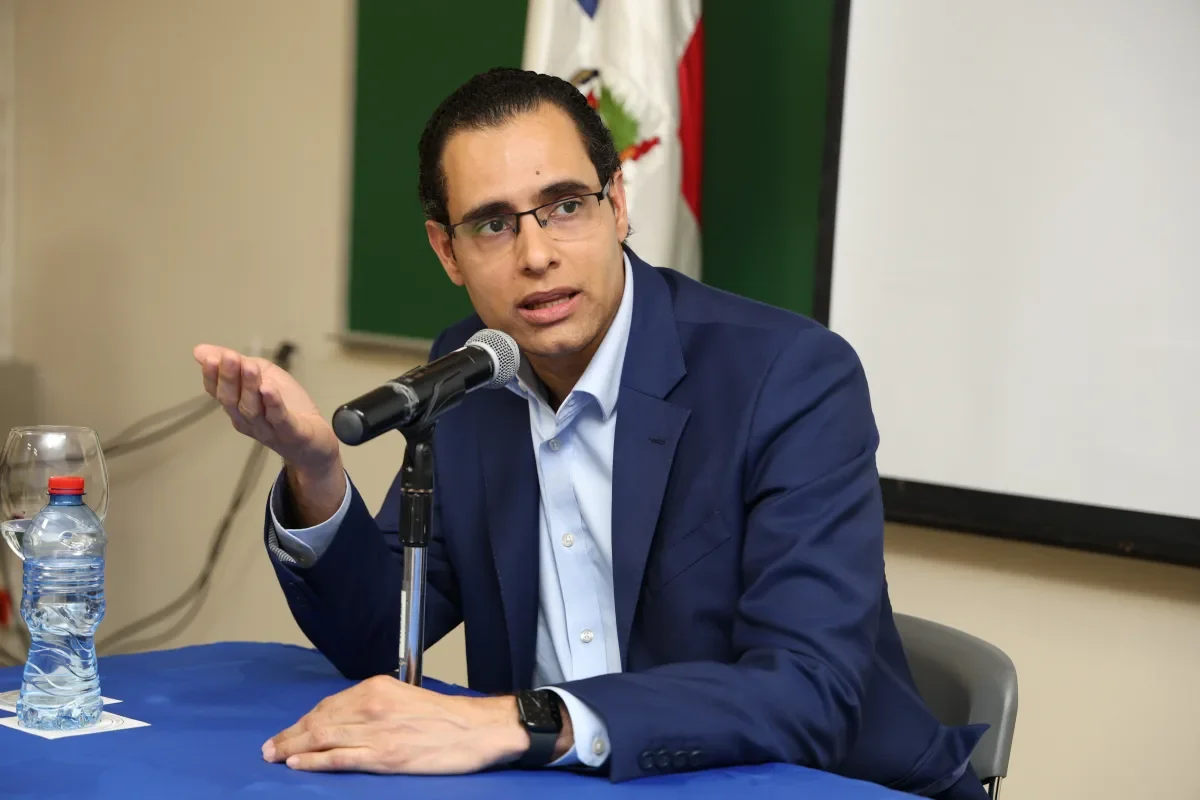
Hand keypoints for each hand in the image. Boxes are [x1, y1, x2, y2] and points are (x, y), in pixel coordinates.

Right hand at [193, 344, 344, 522]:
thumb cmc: (287, 407)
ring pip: (252, 410)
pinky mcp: (292, 434)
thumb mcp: (264, 376)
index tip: (209, 357)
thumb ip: (238, 364)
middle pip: (232, 400)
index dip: (212, 376)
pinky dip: (273, 405)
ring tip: (250, 367)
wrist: (316, 440)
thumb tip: (199, 350)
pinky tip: (268, 389)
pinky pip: (279, 420)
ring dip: (249, 387)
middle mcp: (248, 420)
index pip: (217, 392)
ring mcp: (269, 429)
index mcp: (238, 406)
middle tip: (228, 357)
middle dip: (228, 378)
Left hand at [262, 675, 554, 773]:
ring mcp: (375, 732)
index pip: (329, 704)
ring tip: (275, 755)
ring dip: (293, 747)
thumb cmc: (446, 716)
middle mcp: (371, 706)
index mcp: (377, 688)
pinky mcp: (383, 756)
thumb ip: (377, 704)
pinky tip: (297, 764)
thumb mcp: (407, 697)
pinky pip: (338, 757)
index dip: (305, 719)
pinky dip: (314, 760)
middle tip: (270, 746)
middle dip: (291, 734)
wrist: (476, 729)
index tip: (291, 729)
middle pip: (319, 720)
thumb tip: (351, 717)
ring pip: (322, 738)